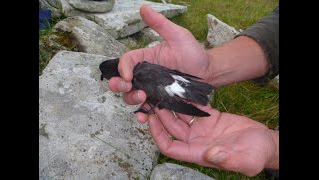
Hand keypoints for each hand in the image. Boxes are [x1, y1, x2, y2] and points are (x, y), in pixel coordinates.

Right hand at [108, 4, 210, 121]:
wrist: (207, 73)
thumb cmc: (193, 53)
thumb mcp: (178, 36)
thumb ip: (160, 24)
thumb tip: (143, 7)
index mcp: (145, 59)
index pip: (126, 61)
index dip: (122, 68)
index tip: (127, 76)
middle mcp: (145, 74)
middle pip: (122, 81)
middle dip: (119, 85)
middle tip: (127, 86)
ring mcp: (151, 89)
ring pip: (131, 96)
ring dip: (131, 99)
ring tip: (142, 98)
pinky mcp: (159, 101)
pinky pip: (145, 108)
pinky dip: (141, 113)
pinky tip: (143, 116)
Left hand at [147, 104, 278, 176]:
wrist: (266, 142)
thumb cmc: (257, 155)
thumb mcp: (246, 160)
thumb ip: (228, 159)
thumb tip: (210, 154)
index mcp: (199, 152)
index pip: (170, 147)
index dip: (158, 135)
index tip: (150, 121)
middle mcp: (197, 140)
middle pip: (172, 129)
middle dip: (161, 116)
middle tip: (153, 100)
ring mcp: (203, 128)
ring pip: (181, 117)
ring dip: (171, 106)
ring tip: (163, 92)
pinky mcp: (211, 118)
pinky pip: (195, 108)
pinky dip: (188, 100)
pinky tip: (183, 89)